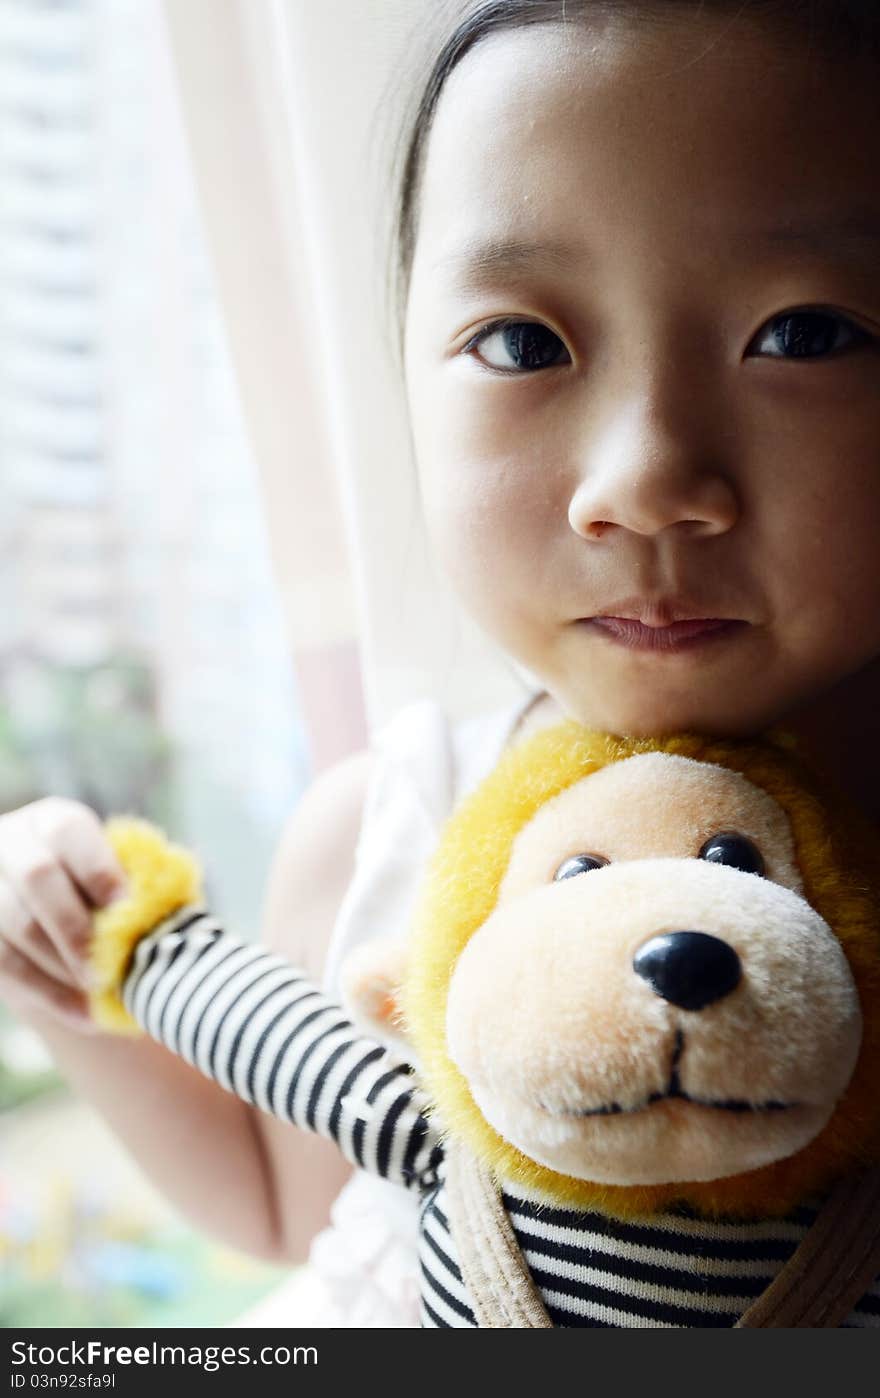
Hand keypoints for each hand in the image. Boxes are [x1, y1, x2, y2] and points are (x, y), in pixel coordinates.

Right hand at [0, 798, 127, 1034]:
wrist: (71, 937)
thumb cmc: (112, 902)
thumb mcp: (126, 884)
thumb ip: (142, 889)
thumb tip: (163, 909)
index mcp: (54, 821)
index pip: (69, 832)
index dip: (98, 868)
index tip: (127, 906)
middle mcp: (12, 843)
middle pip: (37, 875)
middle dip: (75, 926)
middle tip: (108, 967)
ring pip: (16, 924)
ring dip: (63, 965)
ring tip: (103, 992)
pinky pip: (5, 964)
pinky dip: (49, 995)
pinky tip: (86, 1014)